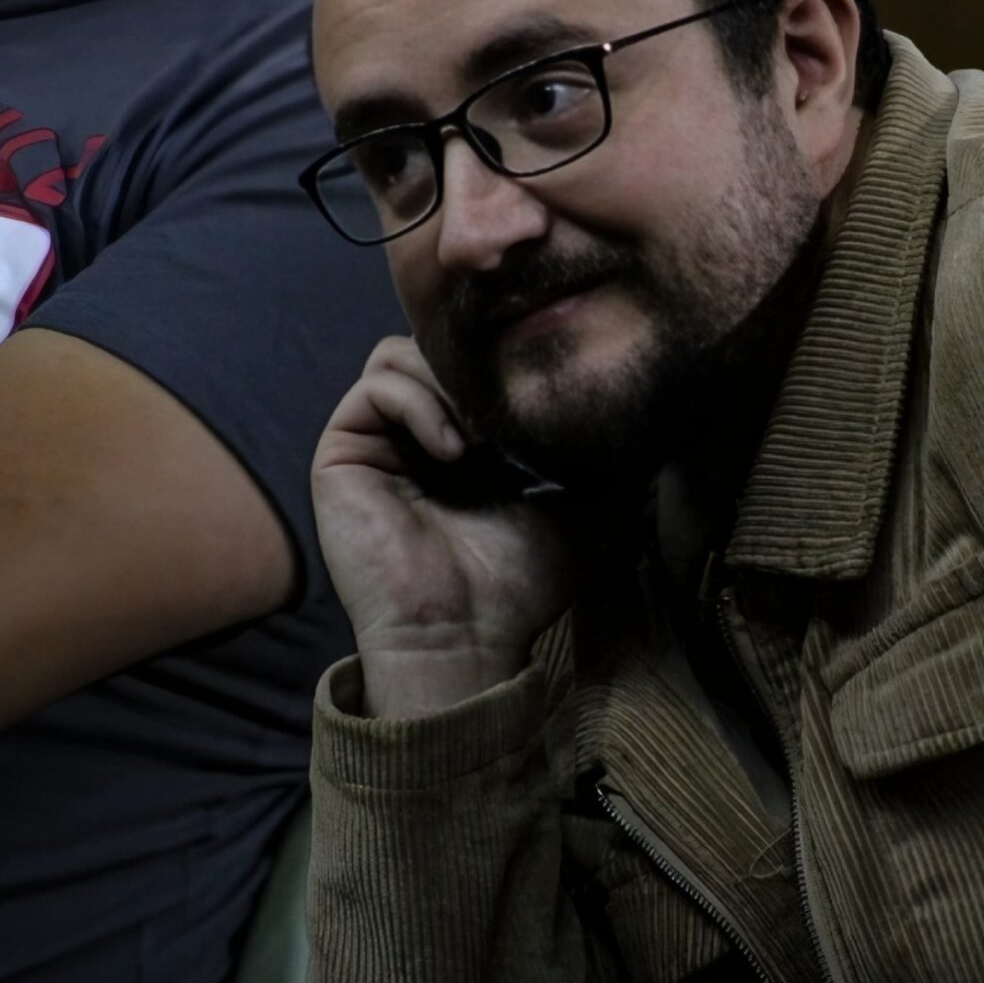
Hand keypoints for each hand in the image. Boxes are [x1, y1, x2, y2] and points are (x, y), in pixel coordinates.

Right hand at [311, 336, 573, 716]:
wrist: (466, 635)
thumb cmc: (519, 585)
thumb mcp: (583, 507)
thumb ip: (602, 457)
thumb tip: (643, 412)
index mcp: (464, 442)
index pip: (473, 364)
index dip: (507, 364)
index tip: (544, 392)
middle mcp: (415, 435)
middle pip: (432, 348)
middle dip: (475, 366)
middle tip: (512, 410)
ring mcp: (376, 443)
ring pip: (397, 356)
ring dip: (445, 381)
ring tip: (483, 436)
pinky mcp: (341, 454)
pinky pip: (372, 388)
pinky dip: (417, 403)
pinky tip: (453, 451)